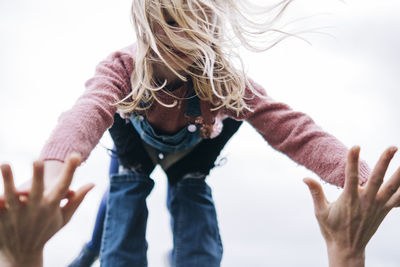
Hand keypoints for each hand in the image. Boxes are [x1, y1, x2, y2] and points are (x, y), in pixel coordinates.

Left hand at [0, 154, 93, 266]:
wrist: (24, 253)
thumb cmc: (46, 230)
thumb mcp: (63, 217)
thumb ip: (76, 200)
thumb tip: (93, 183)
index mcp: (52, 206)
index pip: (64, 185)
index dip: (71, 170)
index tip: (76, 155)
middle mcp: (36, 209)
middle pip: (37, 189)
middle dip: (38, 176)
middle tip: (38, 160)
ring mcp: (17, 214)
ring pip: (11, 194)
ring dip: (8, 180)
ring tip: (6, 163)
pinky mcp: (1, 218)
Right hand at [304, 146, 399, 266]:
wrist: (348, 249)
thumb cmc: (332, 229)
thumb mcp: (320, 211)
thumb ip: (316, 192)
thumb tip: (305, 177)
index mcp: (349, 200)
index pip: (351, 176)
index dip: (353, 161)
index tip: (355, 146)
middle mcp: (366, 201)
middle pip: (377, 178)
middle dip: (385, 162)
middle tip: (392, 147)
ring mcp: (377, 206)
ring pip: (392, 188)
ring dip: (399, 174)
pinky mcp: (383, 211)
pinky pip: (397, 200)